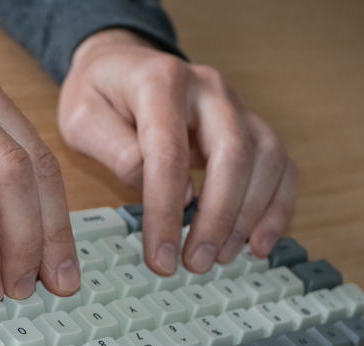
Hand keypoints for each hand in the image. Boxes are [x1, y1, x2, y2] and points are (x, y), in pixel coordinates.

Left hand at [59, 29, 295, 274]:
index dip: (166, 212)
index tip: (161, 257)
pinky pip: (281, 164)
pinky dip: (277, 207)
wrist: (123, 63)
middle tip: (197, 263)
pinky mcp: (251, 125)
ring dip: (248, 217)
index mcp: (160, 83)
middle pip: (232, 155)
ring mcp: (236, 105)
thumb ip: (116, 152)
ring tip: (221, 257)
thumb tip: (153, 189)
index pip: (169, 154)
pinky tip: (258, 243)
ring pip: (266, 160)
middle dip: (218, 218)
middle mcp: (208, 88)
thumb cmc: (102, 94)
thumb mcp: (82, 118)